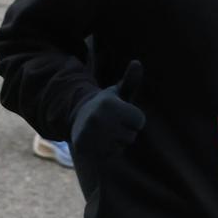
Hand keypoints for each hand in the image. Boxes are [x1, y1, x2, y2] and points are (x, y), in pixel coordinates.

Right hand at [69, 60, 145, 175]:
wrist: (77, 119)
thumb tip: (137, 63)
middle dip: (127, 131)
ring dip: (118, 141)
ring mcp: (90, 134)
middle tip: (113, 124)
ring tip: (106, 132)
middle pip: (132, 135)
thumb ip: (130, 80)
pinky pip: (111, 155)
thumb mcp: (118, 92)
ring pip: (122, 145)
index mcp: (109, 104)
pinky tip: (100, 142)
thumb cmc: (106, 106)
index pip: (140, 120)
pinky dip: (109, 151)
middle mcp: (98, 118)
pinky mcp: (85, 148)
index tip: (123, 113)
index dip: (135, 118)